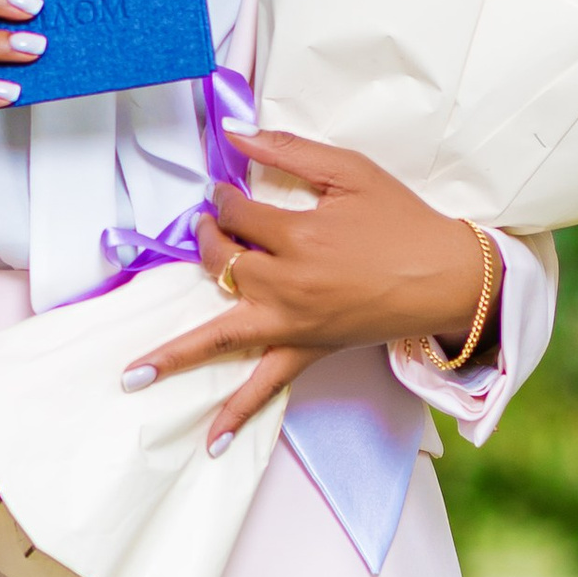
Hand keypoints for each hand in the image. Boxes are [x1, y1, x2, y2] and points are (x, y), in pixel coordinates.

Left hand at [124, 128, 493, 449]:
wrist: (446, 276)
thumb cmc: (402, 221)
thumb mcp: (350, 172)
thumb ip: (289, 151)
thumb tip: (236, 134)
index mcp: (297, 235)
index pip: (237, 212)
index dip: (226, 197)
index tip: (228, 191)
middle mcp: (286, 283)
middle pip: (220, 262)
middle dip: (206, 241)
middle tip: (209, 228)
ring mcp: (292, 323)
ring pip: (220, 333)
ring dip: (174, 355)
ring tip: (131, 374)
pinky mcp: (306, 351)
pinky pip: (264, 388)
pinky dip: (236, 415)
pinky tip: (209, 442)